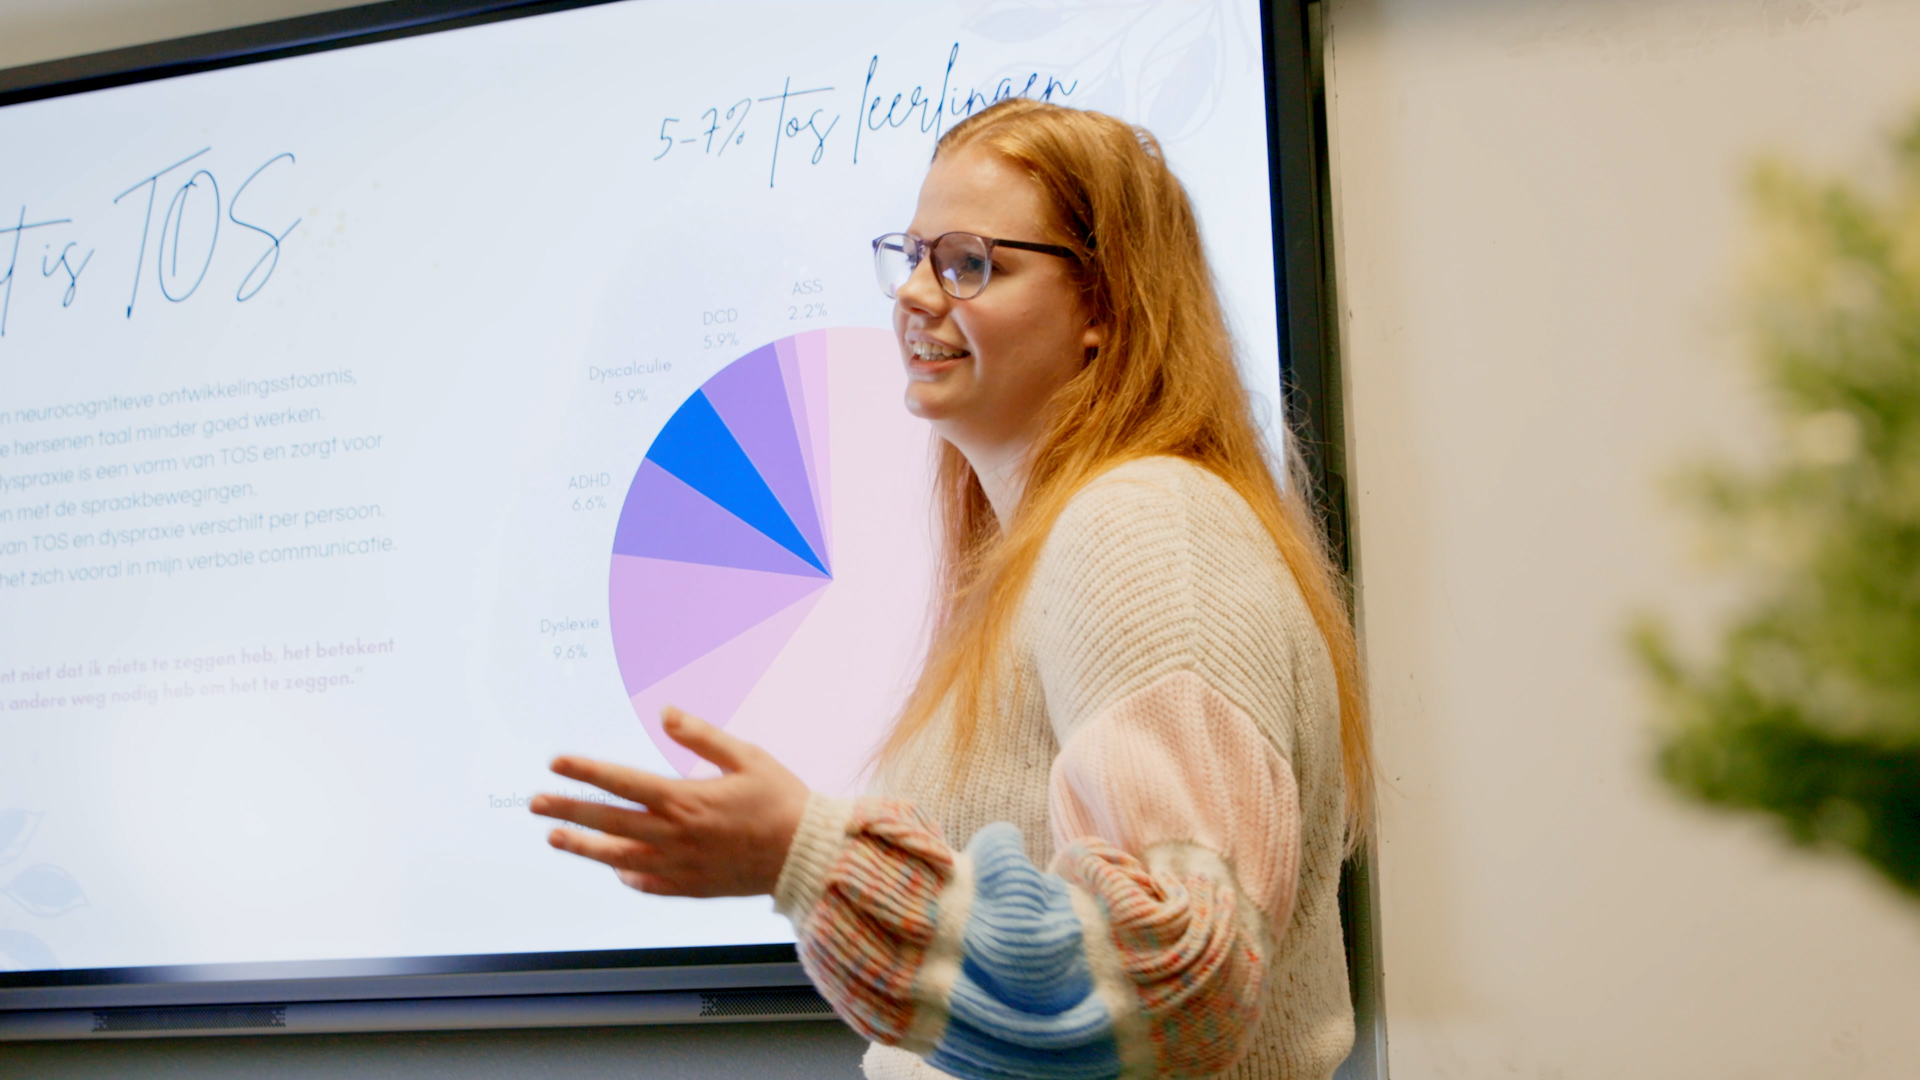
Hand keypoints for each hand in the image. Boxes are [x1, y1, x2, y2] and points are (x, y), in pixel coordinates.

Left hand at [529, 706, 811, 896]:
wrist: (807, 855)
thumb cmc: (780, 800)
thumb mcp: (746, 756)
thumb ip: (702, 736)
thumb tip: (665, 712)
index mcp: (686, 799)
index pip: (622, 781)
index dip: (586, 770)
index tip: (556, 762)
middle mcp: (675, 835)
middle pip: (608, 821)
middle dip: (568, 810)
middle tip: (535, 803)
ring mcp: (680, 865)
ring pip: (619, 857)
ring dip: (584, 847)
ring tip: (555, 838)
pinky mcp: (692, 886)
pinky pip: (648, 884)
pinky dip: (626, 875)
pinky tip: (614, 868)